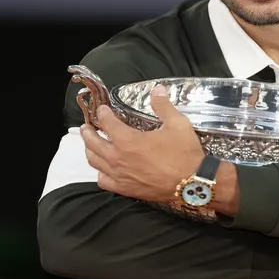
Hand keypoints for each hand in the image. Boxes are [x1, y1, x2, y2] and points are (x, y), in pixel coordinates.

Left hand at [79, 86, 205, 201]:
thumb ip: (163, 106)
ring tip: (91, 146)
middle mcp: (117, 157)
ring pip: (94, 162)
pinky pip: (103, 181)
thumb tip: (158, 89)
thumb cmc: (184, 153)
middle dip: (88, 132)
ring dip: (90, 151)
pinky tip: (104, 169)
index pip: (107, 122)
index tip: (103, 109)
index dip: (103, 113)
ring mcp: (119, 175)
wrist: (191, 183)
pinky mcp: (125, 189)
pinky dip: (100, 173)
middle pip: (93, 143)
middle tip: (87, 127)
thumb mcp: (177, 123)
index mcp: (127, 139)